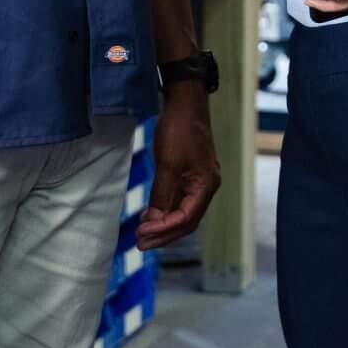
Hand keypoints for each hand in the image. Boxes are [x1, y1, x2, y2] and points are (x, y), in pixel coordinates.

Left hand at [138, 82, 220, 249]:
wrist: (185, 102)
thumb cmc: (179, 130)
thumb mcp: (168, 164)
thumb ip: (161, 194)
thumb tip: (153, 221)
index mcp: (206, 186)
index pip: (185, 219)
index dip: (163, 230)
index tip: (141, 236)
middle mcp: (206, 187)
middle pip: (186, 221)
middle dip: (163, 234)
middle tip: (140, 244)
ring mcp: (199, 181)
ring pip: (182, 212)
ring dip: (163, 224)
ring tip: (142, 233)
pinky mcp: (190, 175)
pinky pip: (179, 200)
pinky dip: (164, 210)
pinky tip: (150, 215)